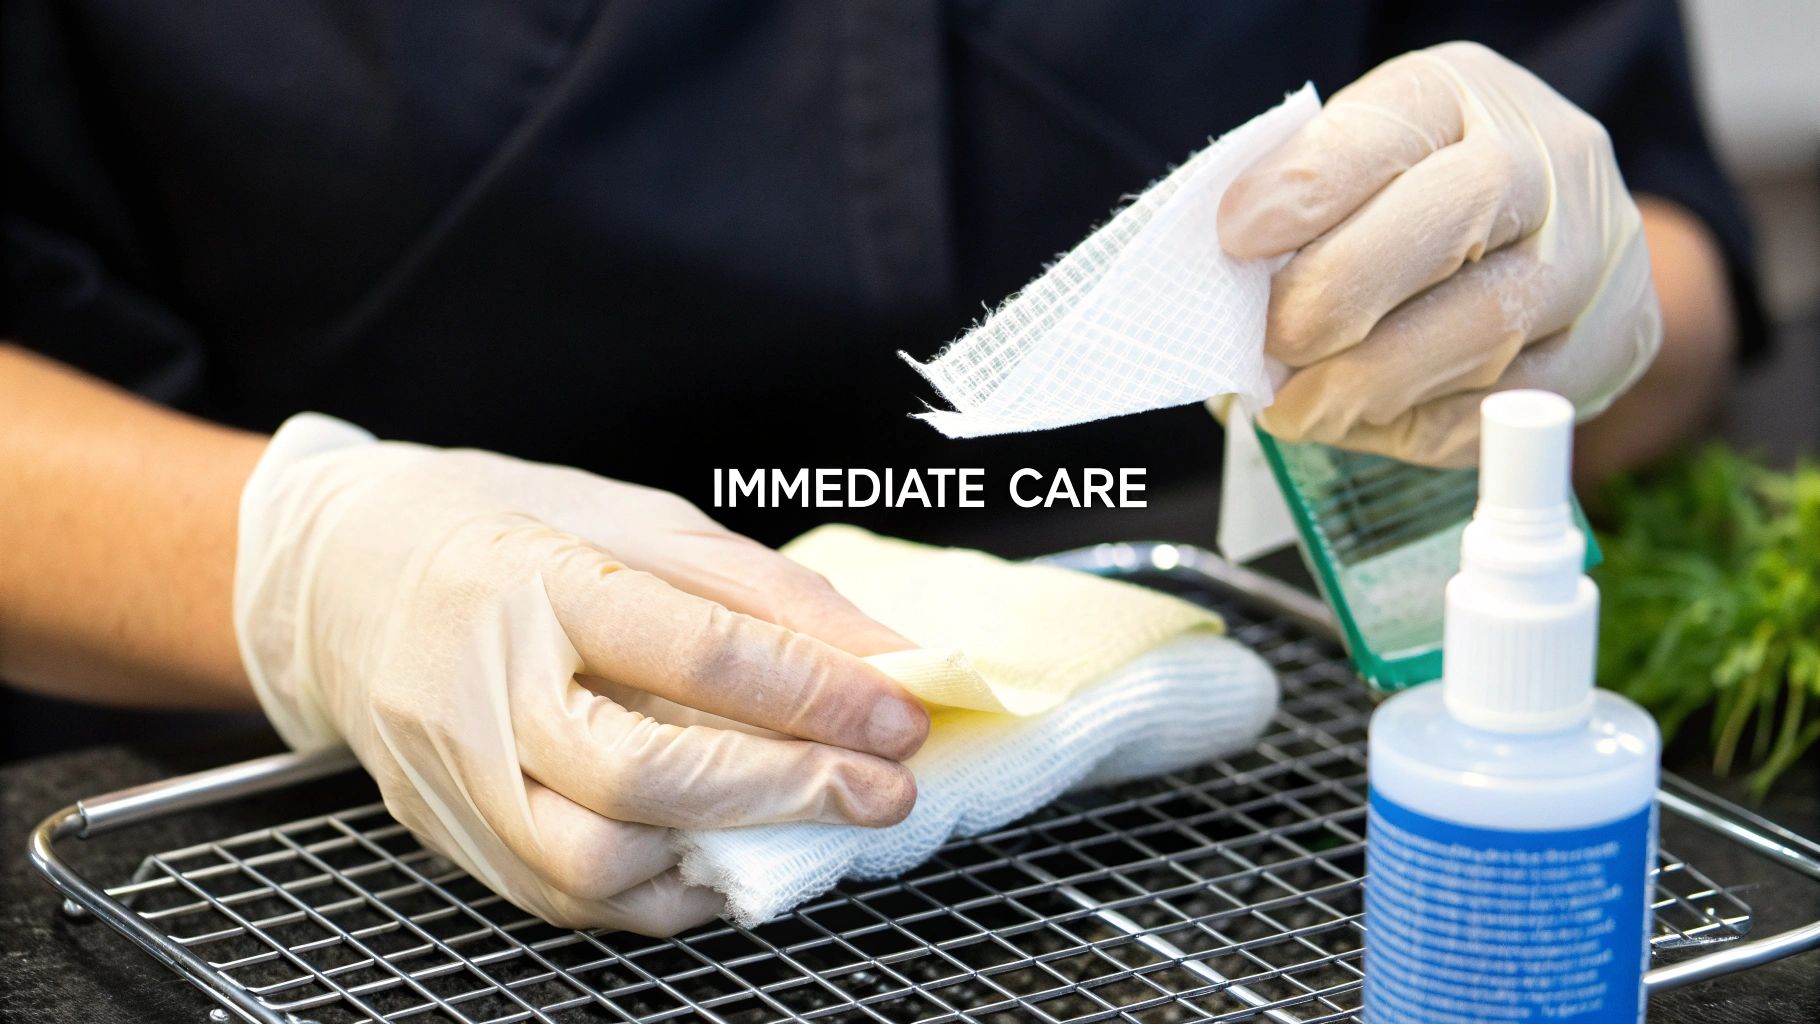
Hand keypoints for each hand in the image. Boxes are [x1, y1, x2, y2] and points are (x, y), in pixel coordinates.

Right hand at [234, 414, 928, 932]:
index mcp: (535, 579)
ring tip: (800, 817)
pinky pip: (565, 897)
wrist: (336, 574)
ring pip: (594, 862)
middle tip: (881, 787)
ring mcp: (453, 774)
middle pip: (643, 776)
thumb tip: (885, 656)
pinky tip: (720, 848)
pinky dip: (661, 888)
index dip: (817, 692)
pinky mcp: (449, 834)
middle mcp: (481, 686)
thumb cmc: (502, 528)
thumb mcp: (640, 522)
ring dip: (723, 852)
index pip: (696, 651)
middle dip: (787, 791)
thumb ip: (764, 593)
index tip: (904, 714)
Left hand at [1219, 42, 1661, 465]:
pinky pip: (1507, 407)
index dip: (1305, 187)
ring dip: (1367, 383)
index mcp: (1463, 94)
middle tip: (1270, 345)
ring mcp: (1592, 256)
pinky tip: (1363, 422)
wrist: (1553, 227)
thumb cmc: (1418, 194)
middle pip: (1452, 221)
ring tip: (1296, 406)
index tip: (1236, 238)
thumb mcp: (1356, 163)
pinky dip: (1416, 426)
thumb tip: (1218, 289)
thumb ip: (1295, 207)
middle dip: (1339, 297)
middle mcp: (1550, 162)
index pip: (1386, 129)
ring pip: (1485, 329)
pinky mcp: (1610, 344)